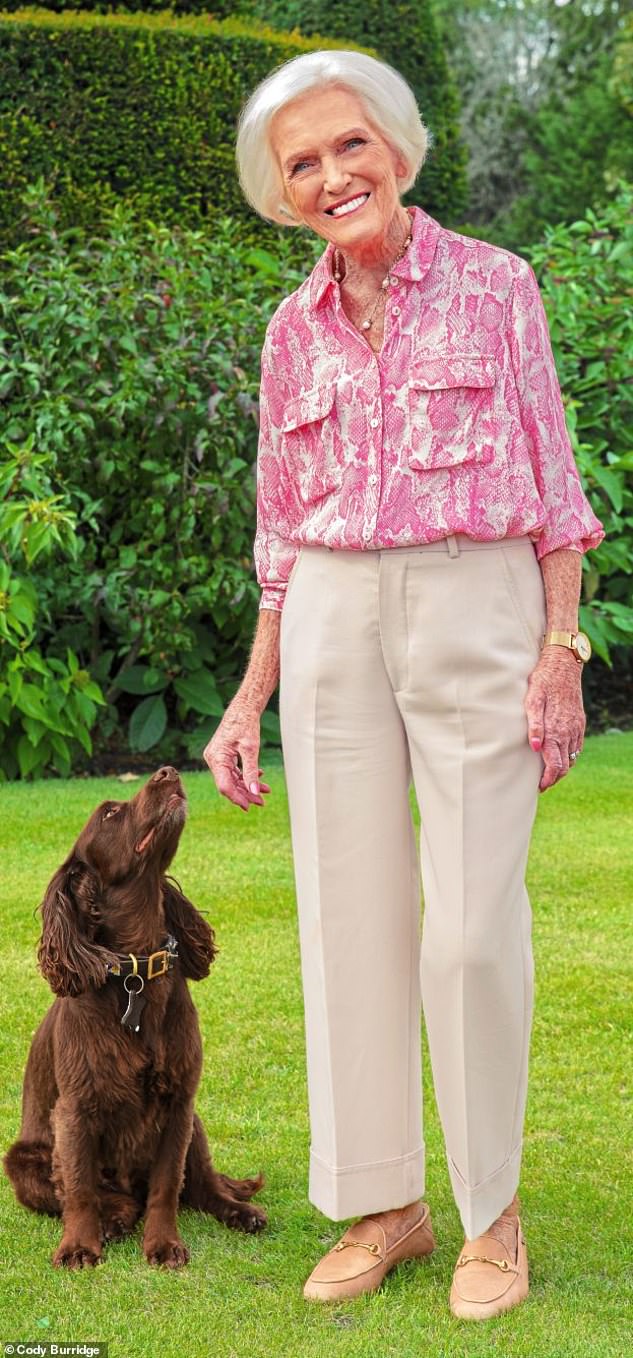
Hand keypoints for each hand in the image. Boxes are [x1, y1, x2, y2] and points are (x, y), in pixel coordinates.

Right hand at [203, 698, 270, 811]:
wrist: (243, 708)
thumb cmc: (246, 724)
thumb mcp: (251, 749)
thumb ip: (251, 771)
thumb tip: (254, 792)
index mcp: (216, 758)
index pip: (225, 786)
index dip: (238, 798)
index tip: (250, 806)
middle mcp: (213, 759)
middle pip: (228, 784)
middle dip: (245, 794)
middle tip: (261, 802)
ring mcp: (217, 758)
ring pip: (231, 779)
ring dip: (247, 786)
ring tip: (264, 791)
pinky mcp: (222, 756)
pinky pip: (232, 771)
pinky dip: (244, 776)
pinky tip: (258, 778)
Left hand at [524, 646, 585, 791]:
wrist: (563, 665)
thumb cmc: (543, 681)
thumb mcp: (533, 700)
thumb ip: (534, 725)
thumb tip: (536, 748)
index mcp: (557, 730)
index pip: (555, 765)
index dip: (548, 779)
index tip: (539, 787)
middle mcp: (569, 732)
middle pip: (565, 766)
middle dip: (554, 778)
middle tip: (541, 785)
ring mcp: (576, 728)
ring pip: (572, 757)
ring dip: (562, 768)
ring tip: (548, 773)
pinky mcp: (579, 722)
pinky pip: (577, 746)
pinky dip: (569, 756)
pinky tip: (560, 755)